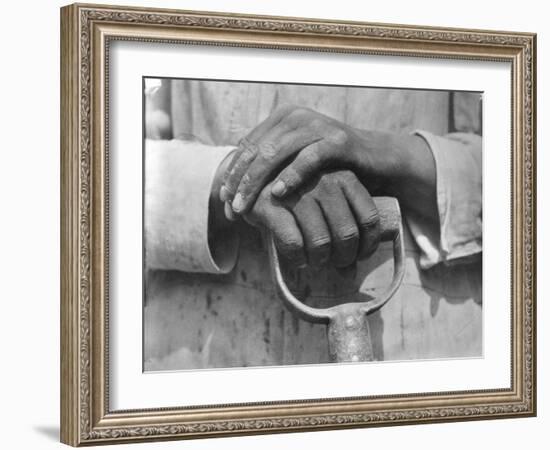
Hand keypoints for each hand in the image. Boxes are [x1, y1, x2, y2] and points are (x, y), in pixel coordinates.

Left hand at [220, 105, 388, 214]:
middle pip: (257, 150)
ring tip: (245, 207)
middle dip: (240, 181)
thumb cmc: (331, 169)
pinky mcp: (337, 141)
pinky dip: (290, 176)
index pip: (248, 146)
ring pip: (275, 153)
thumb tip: (233, 191)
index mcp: (283, 119)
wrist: (378, 162)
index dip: (233, 174)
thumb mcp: (296, 164)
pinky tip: (276, 194)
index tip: (224, 201)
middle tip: (231, 208)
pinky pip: (308, 158)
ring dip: (256, 182)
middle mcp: (297, 117)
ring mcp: (317, 126)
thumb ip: (269, 170)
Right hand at [244, 170, 380, 268]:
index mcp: (344, 176)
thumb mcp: (325, 200)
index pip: (369, 218)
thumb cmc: (296, 195)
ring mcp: (298, 191)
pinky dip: (298, 257)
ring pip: (321, 242)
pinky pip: (294, 243)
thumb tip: (352, 272)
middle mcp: (324, 180)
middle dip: (343, 258)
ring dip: (319, 260)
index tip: (359, 256)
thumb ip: (342, 225)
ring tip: (314, 261)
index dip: (367, 245)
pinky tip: (298, 258)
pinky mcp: (272, 204)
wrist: (251, 179)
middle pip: (347, 234)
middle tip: (334, 263)